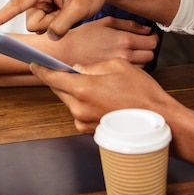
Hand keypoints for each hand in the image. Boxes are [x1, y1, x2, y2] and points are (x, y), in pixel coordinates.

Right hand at [0, 0, 112, 38]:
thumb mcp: (80, 9)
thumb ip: (62, 25)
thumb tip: (49, 36)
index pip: (16, 5)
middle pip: (32, 22)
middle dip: (50, 23)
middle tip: (68, 11)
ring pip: (37, 24)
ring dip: (53, 22)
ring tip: (66, 8)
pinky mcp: (38, 1)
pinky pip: (41, 20)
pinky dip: (54, 19)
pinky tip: (63, 8)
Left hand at [31, 58, 171, 133]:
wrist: (160, 120)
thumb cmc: (142, 92)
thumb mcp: (117, 65)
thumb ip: (92, 66)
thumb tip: (78, 69)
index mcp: (83, 89)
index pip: (53, 78)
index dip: (42, 69)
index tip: (34, 63)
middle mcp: (79, 108)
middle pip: (60, 90)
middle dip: (62, 79)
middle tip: (68, 69)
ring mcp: (84, 122)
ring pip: (70, 101)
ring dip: (76, 91)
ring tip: (96, 85)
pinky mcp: (91, 131)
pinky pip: (80, 112)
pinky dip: (85, 103)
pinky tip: (102, 98)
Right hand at [54, 16, 157, 67]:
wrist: (64, 54)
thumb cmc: (81, 37)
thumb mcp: (105, 22)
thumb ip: (129, 24)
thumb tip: (146, 29)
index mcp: (124, 40)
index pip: (152, 42)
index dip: (151, 38)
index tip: (147, 37)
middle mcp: (125, 56)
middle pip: (151, 55)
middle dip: (146, 49)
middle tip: (137, 45)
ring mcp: (120, 70)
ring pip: (143, 66)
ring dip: (138, 60)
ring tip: (124, 54)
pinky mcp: (114, 79)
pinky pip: (130, 74)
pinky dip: (128, 69)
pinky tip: (118, 63)